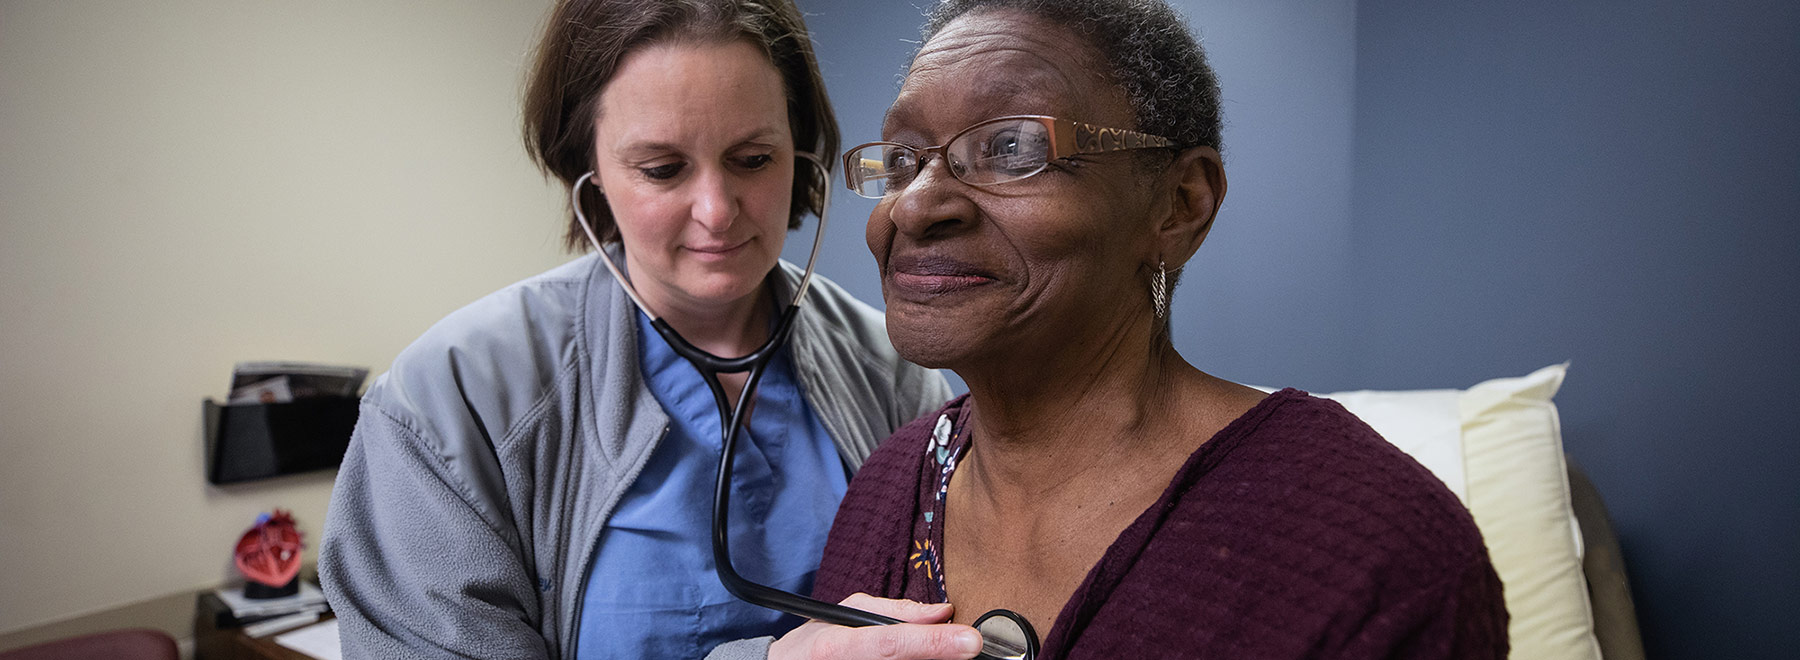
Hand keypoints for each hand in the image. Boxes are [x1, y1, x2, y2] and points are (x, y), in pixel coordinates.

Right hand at [769, 593, 983, 659]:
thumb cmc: (817, 642)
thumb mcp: (847, 613)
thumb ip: (895, 612)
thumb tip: (943, 610)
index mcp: (836, 645)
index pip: (892, 642)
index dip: (933, 643)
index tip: (970, 642)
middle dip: (941, 657)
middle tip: (967, 648)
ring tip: (939, 652)